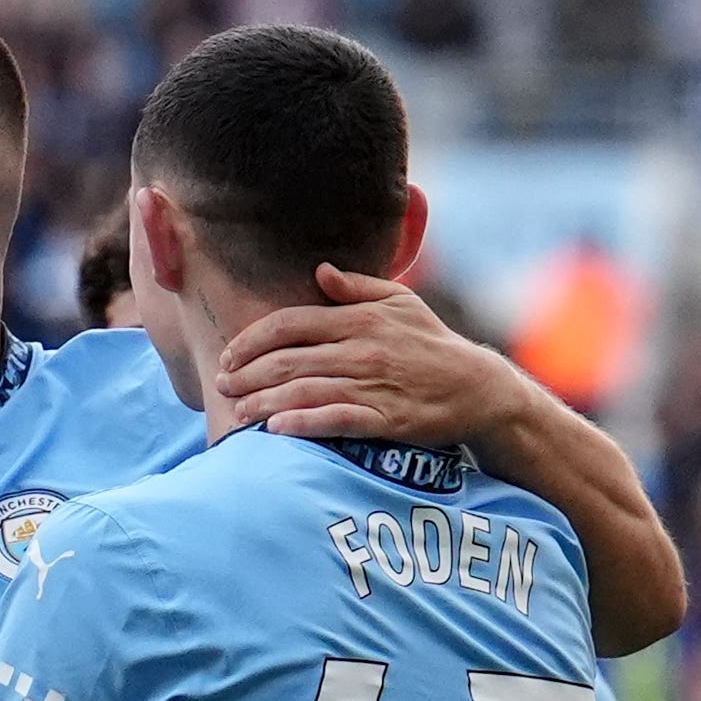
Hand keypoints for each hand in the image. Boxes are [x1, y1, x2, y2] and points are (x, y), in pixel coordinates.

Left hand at [215, 264, 525, 446]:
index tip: (230, 355)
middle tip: (222, 386)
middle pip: (289, 359)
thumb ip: (357, 287)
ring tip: (239, 411)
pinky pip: (337, 420)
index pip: (291, 324)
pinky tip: (278, 429)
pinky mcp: (386, 419)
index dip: (253, 340)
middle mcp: (362, 350)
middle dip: (248, 373)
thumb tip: (320, 271)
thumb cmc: (432, 342)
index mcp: (359, 319)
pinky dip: (304, 423)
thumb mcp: (400, 302)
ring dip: (265, 401)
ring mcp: (374, 385)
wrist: (477, 387)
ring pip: (306, 391)